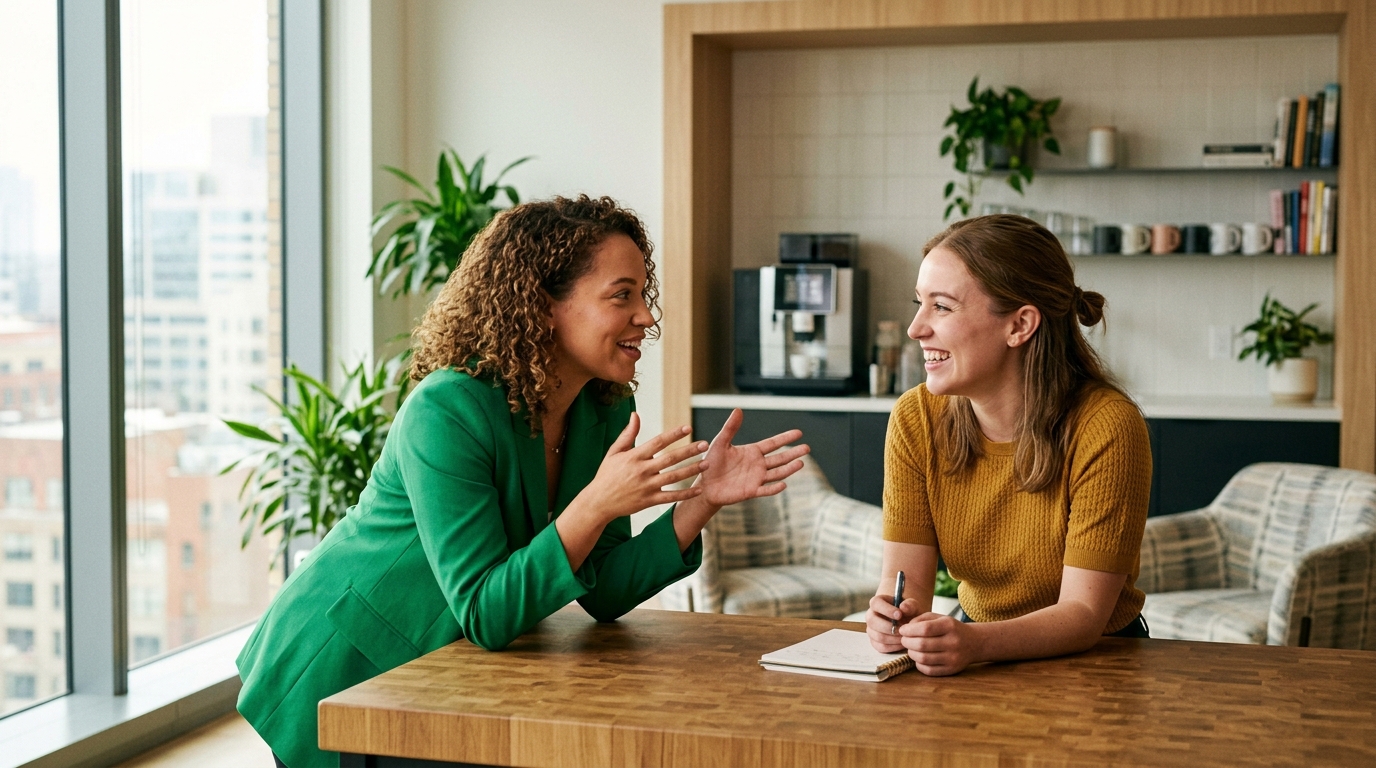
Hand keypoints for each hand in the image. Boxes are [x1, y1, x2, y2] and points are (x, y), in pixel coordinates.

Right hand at [576, 414, 708, 521]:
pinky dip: (685, 494)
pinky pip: (670, 497)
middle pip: (670, 458)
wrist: (599, 502)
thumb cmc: (606, 474)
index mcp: (634, 456)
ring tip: (706, 464)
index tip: (688, 428)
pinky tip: (698, 489)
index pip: (658, 442)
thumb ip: (628, 434)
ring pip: (674, 477)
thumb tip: (635, 415)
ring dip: (691, 470)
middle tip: (704, 444)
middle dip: (689, 451)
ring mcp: (646, 487)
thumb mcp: (614, 452)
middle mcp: (642, 470)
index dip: (674, 434)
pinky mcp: (649, 501)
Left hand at [696, 409, 808, 506]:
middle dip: (793, 453)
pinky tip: (783, 484)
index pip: (773, 443)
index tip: (799, 433)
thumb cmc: (711, 463)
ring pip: (777, 473)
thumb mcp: (720, 442)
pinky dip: (774, 488)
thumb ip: (730, 428)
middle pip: (780, 458)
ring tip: (801, 463)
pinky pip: (765, 490)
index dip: (785, 438)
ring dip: (788, 469)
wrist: (705, 485)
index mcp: (752, 452)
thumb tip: (738, 409)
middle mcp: (758, 465)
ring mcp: (756, 479)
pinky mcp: (751, 491)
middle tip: (807, 448)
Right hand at [865, 593, 922, 652]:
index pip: (875, 603)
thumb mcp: (912, 606)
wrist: (908, 622)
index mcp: (877, 603)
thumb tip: (903, 608)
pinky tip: (902, 643)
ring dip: (893, 638)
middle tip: (903, 629)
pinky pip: (881, 647)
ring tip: (905, 636)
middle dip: (889, 627)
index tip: (899, 615)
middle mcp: (871, 616)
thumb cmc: (908, 612)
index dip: (886, 609)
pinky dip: (893, 646)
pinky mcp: (875, 642)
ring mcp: (871, 630)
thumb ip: (909, 605)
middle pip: (873, 622)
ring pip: (878, 636)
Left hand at [899, 613, 982, 675]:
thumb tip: (905, 629)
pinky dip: (919, 664)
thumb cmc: (951, 629)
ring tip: (910, 648)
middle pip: (922, 645)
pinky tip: (919, 658)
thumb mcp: (939, 618)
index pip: (925, 628)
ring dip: (911, 653)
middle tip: (904, 640)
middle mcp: (953, 642)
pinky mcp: (951, 670)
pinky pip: (929, 670)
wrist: (974, 643)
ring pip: (923, 658)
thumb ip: (921, 619)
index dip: (909, 630)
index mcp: (949, 626)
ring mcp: (953, 658)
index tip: (902, 630)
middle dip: (907, 642)